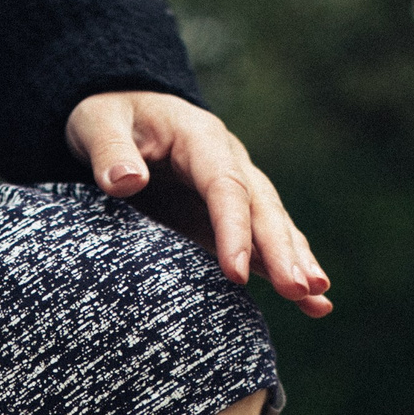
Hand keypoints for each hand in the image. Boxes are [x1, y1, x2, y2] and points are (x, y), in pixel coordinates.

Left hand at [65, 91, 332, 317]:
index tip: (236, 273)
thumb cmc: (108, 117)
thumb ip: (109, 151)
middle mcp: (229, 162)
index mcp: (200, 139)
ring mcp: (235, 189)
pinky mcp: (228, 215)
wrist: (123, 111)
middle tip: (298, 289)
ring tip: (316, 298)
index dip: (234, 229)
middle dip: (281, 251)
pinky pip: (263, 242)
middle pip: (261, 208)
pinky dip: (287, 268)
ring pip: (272, 225)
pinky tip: (313, 302)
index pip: (224, 186)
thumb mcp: (97, 123)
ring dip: (295, 261)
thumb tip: (126, 181)